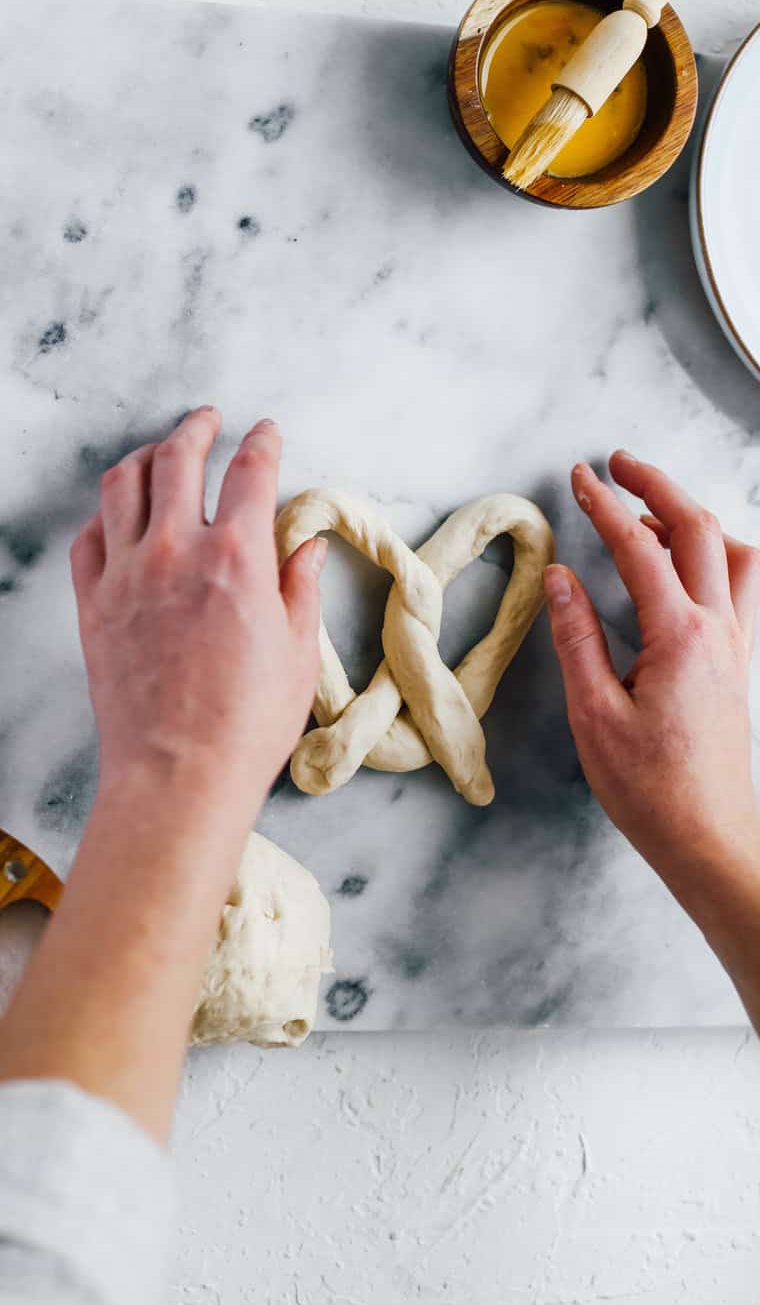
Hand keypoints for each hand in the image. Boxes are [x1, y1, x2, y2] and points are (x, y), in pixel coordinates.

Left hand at [71, 406, 324, 829]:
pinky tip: (120, 515)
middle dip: (197, 428)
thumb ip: (301, 587)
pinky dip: (106, 513)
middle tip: (209, 420)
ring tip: (161, 452)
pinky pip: (88, 536)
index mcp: (237, 558)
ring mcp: (125, 574)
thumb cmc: (248, 724)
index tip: (267, 432)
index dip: (263, 443)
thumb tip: (308, 546)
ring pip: (123, 484)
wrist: (178, 776)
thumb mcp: (298, 652)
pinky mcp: (92, 603)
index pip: (250, 473)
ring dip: (146, 456)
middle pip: (178, 458)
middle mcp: (175, 551)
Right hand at [545, 451, 759, 1023]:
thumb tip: (561, 578)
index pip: (640, 548)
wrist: (712, 839)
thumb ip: (577, 638)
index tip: (578, 476)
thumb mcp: (593, 715)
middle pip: (699, 529)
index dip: (605, 506)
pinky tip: (684, 569)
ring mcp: (738, 645)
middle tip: (617, 464)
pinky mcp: (740, 664)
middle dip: (656, 486)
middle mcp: (720, 630)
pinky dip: (714, 556)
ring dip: (694, 519)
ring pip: (736, 553)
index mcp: (680, 638)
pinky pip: (742, 586)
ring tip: (649, 514)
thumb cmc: (650, 788)